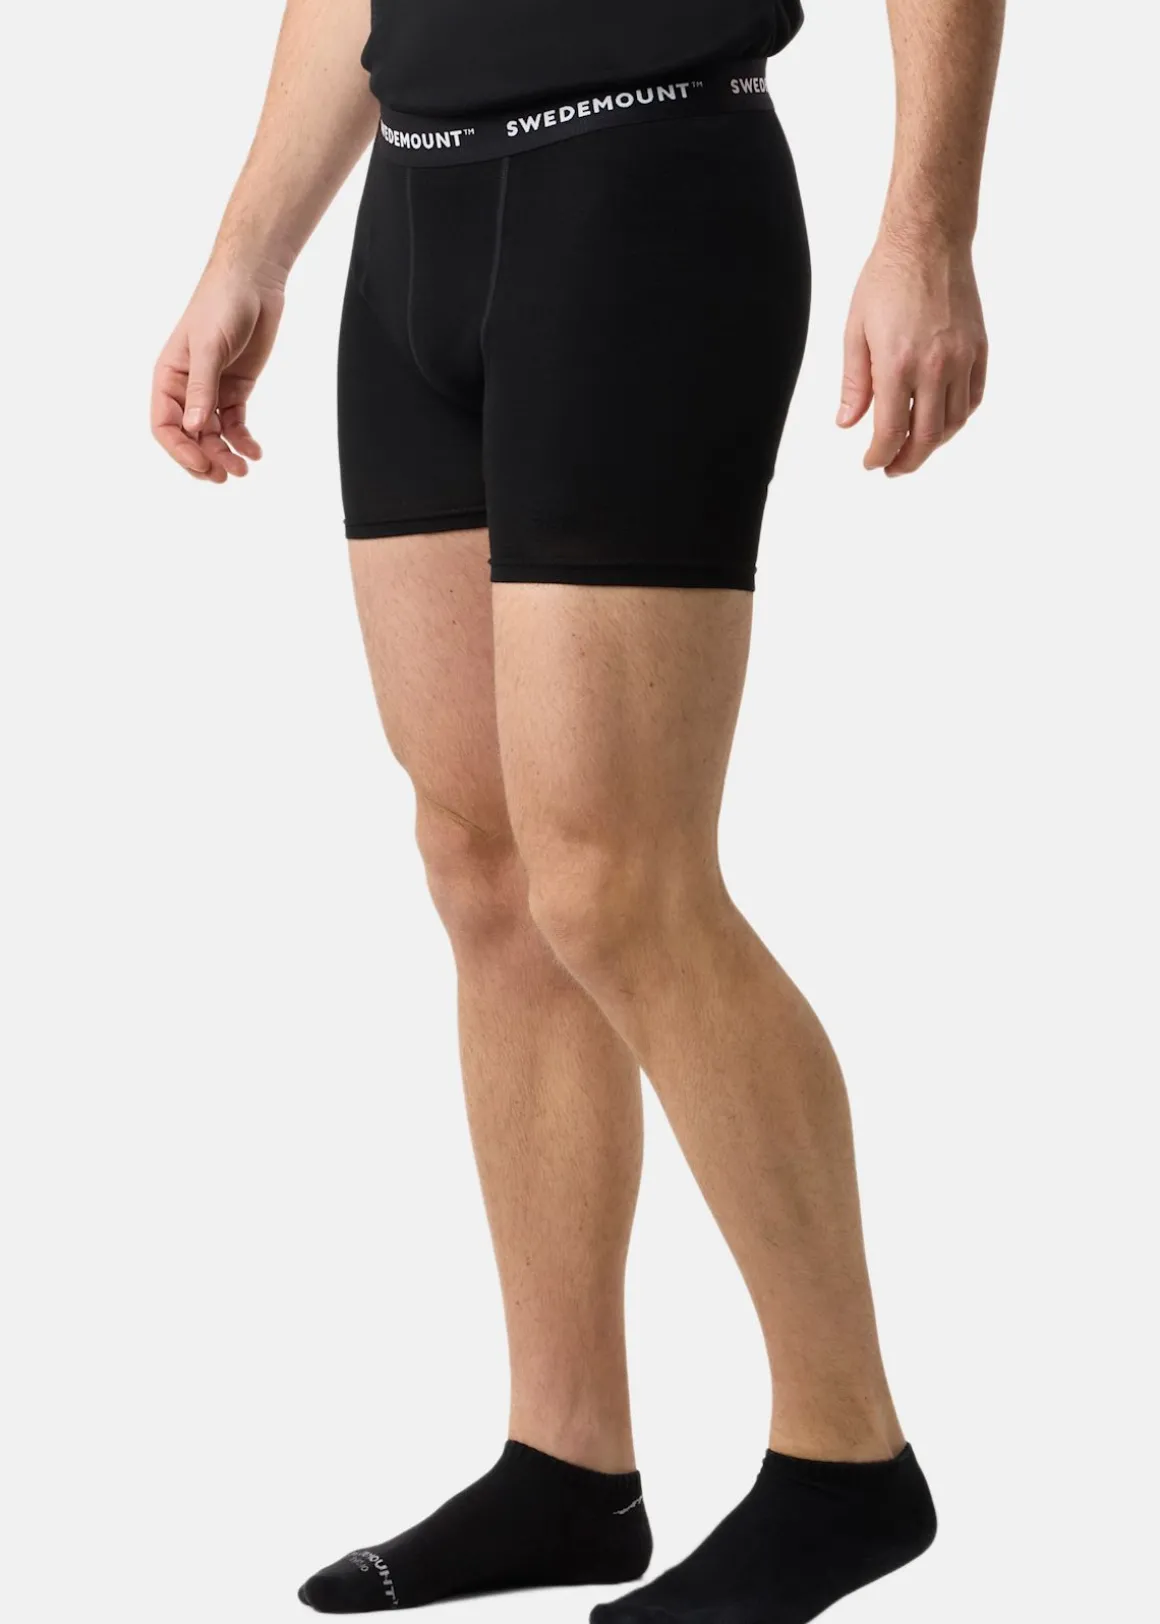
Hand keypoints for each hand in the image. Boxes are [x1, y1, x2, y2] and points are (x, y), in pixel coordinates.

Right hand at [151, 264, 285, 482]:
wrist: (253, 283)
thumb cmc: (221, 305)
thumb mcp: (209, 348)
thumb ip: (202, 388)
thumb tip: (194, 428)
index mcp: (168, 377)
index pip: (164, 425)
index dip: (180, 449)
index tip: (203, 465)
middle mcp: (187, 388)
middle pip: (189, 436)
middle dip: (204, 458)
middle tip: (224, 477)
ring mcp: (212, 390)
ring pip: (214, 435)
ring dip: (226, 454)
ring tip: (244, 469)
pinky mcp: (236, 389)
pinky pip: (236, 423)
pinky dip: (244, 440)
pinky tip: (255, 452)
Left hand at [837, 232, 987, 476]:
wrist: (928, 241)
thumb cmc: (885, 281)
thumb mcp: (855, 333)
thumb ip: (854, 384)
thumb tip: (847, 425)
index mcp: (898, 364)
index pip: (890, 431)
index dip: (879, 455)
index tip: (870, 463)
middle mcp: (935, 366)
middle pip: (925, 436)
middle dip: (907, 460)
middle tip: (893, 468)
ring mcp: (962, 358)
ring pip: (953, 422)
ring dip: (933, 443)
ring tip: (914, 448)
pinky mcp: (979, 348)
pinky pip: (973, 398)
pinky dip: (958, 418)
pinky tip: (940, 421)